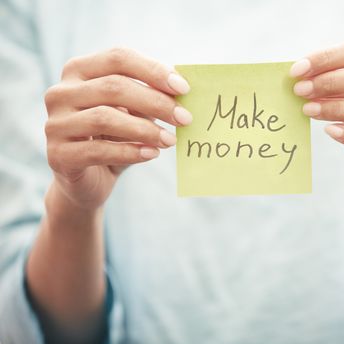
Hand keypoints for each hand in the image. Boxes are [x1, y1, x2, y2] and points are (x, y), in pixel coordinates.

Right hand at [44, 47, 191, 209]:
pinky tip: (152, 154)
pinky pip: (98, 150)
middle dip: (156, 102)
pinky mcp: (58, 154)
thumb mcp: (133, 113)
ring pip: (105, 117)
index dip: (153, 71)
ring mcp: (55, 123)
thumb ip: (150, 96)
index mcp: (79, 70)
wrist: (89, 180)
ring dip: (145, 129)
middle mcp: (60, 92)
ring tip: (170, 140)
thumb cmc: (115, 138)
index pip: (118, 58)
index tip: (184, 89)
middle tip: (184, 118)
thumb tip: (182, 88)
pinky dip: (130, 152)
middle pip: (113, 87)